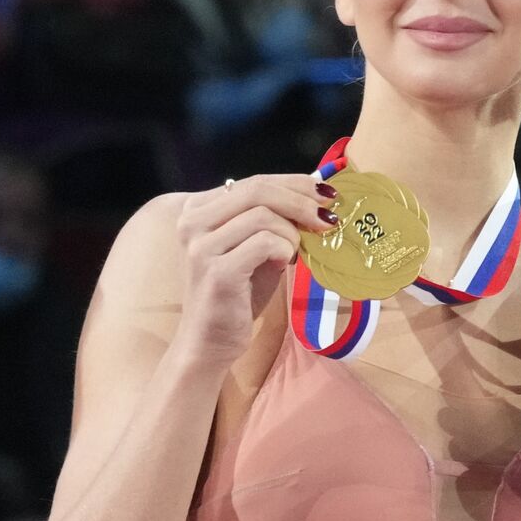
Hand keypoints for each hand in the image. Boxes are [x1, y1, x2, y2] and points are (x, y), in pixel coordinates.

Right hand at [171, 175, 335, 367]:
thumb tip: (318, 194)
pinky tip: (282, 265)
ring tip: (294, 252)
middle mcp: (192, 222)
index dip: (295, 183)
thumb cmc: (239, 291)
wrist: (211, 340)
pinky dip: (284, 250)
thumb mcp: (257, 245)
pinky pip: (265, 243)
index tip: (326, 193)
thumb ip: (275, 218)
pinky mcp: (216, 271)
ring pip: (264, 215)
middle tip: (328, 217)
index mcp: (199, 209)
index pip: (255, 181)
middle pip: (258, 190)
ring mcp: (201, 246)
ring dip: (292, 232)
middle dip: (301, 200)